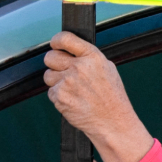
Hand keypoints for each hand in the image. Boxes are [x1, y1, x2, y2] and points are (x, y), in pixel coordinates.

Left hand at [43, 30, 153, 161]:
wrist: (113, 123)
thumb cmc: (112, 98)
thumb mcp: (107, 69)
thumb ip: (88, 57)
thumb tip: (70, 50)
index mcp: (92, 57)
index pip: (65, 38)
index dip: (56, 41)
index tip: (55, 45)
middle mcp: (79, 67)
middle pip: (50, 57)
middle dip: (53, 64)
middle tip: (63, 72)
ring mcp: (68, 82)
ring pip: (48, 75)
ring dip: (56, 82)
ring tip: (72, 90)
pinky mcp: (60, 96)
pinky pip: (50, 92)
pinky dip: (58, 97)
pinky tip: (72, 101)